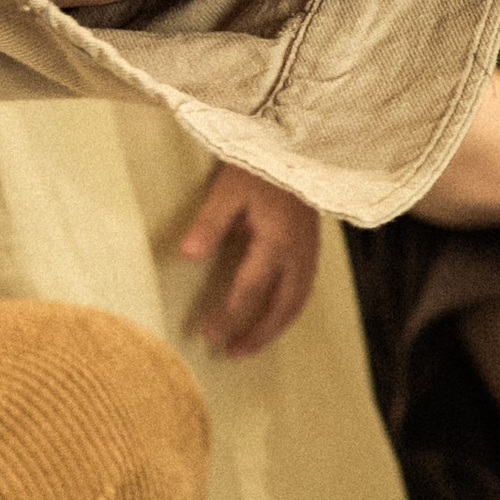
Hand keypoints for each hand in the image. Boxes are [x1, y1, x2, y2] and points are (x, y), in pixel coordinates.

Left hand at [175, 161, 321, 354]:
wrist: (297, 147)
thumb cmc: (258, 165)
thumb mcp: (228, 190)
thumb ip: (210, 224)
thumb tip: (189, 256)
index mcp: (275, 243)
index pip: (250, 290)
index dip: (230, 316)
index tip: (208, 334)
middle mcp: (297, 255)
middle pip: (282, 307)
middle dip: (258, 334)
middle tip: (233, 352)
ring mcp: (308, 253)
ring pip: (297, 302)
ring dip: (275, 327)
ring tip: (251, 343)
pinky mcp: (311, 248)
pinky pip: (303, 290)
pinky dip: (287, 310)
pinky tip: (273, 315)